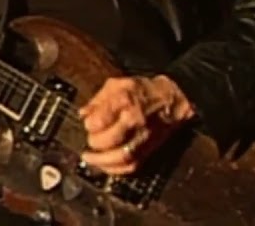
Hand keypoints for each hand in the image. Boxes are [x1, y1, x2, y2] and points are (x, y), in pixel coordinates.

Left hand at [78, 75, 195, 174]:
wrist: (170, 100)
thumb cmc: (142, 91)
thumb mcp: (117, 85)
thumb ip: (97, 100)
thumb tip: (83, 114)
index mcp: (124, 101)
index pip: (100, 120)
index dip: (89, 124)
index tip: (87, 124)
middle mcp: (134, 120)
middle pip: (110, 140)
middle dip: (94, 142)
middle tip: (90, 140)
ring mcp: (142, 137)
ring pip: (120, 157)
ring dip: (101, 161)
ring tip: (89, 158)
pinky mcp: (148, 149)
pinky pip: (131, 166)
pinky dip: (115, 169)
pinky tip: (104, 165)